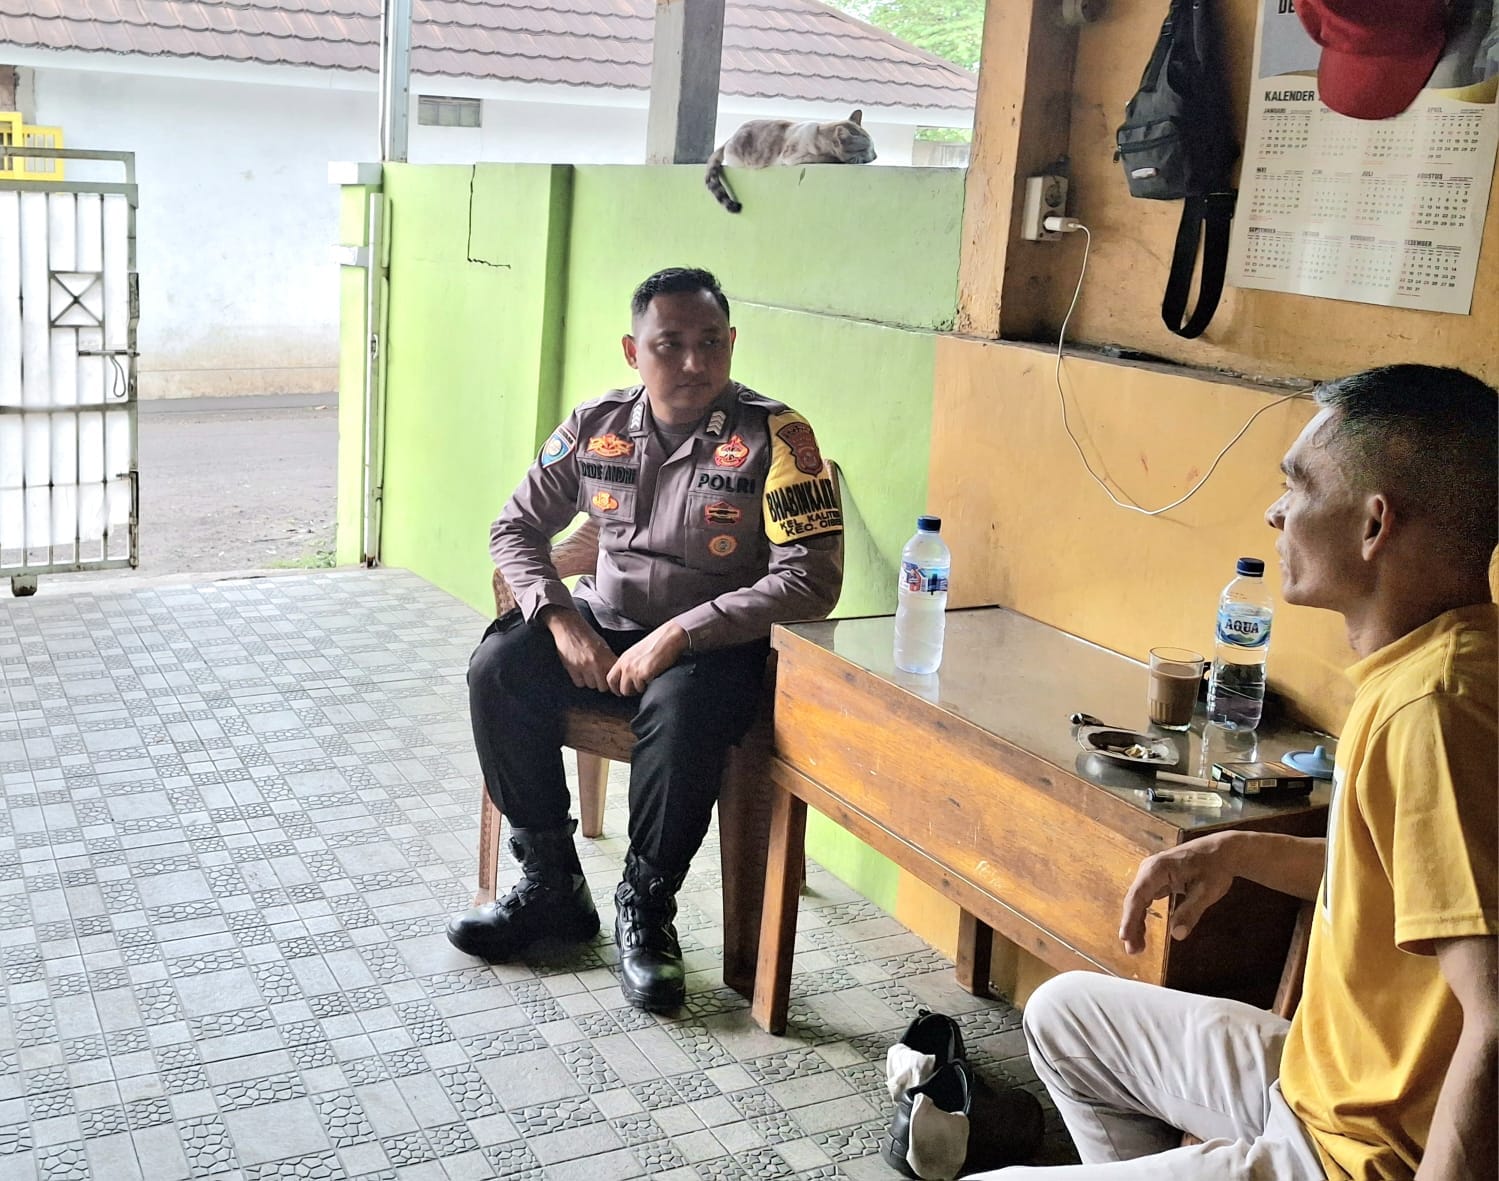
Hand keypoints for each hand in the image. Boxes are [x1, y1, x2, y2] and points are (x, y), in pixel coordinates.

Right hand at [542, 607, 615, 692]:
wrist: (569, 626)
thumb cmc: (586, 633)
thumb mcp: (603, 644)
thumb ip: (609, 659)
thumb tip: (614, 672)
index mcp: (606, 656)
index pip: (614, 677)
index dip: (614, 681)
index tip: (613, 681)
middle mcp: (596, 663)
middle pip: (603, 686)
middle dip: (602, 683)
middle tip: (600, 677)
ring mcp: (583, 667)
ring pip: (591, 685)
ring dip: (591, 681)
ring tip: (589, 672)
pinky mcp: (572, 668)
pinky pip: (579, 683)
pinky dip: (580, 680)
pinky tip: (581, 673)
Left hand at [607, 622, 688, 696]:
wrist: (669, 637)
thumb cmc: (658, 643)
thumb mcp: (638, 652)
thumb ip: (631, 663)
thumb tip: (629, 676)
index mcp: (623, 659)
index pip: (610, 679)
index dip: (615, 688)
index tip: (621, 691)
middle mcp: (626, 665)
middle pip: (620, 688)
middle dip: (629, 692)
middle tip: (637, 690)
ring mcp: (634, 670)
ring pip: (631, 691)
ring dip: (639, 689)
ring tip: (648, 682)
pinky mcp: (644, 673)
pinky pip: (643, 688)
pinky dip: (648, 686)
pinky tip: (654, 678)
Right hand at [1119, 832, 1237, 955]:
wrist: (1223, 850)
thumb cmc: (1215, 868)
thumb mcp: (1206, 892)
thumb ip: (1190, 912)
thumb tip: (1177, 935)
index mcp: (1157, 869)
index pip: (1138, 896)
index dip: (1130, 918)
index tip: (1125, 937)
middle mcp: (1149, 869)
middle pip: (1134, 900)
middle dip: (1131, 925)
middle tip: (1132, 951)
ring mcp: (1151, 873)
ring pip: (1137, 901)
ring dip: (1135, 922)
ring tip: (1136, 946)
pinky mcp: (1157, 879)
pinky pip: (1145, 899)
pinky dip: (1143, 915)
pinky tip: (1142, 931)